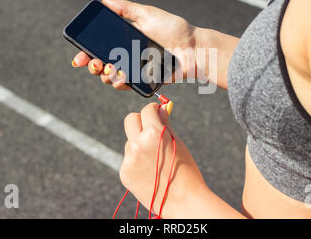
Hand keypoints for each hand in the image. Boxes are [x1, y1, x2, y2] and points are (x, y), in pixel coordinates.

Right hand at [71, 0, 197, 89]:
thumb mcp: (148, 14)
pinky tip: (122, 77)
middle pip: (100, 63)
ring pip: (109, 77)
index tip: (79, 57)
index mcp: (125, 37)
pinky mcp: (143, 80)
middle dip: (92, 65)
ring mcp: (134, 68)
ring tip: (111, 69)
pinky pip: (125, 85)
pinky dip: (120, 83)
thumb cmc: (174, 29)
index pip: (99, 45)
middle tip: (95, 64)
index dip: (86, 51)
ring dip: (105, 75)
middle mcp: (126, 53)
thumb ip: (126, 9)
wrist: (193, 49)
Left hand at [120, 102, 206, 216]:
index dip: (153, 109)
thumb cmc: (185, 171)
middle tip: (150, 127)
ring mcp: (129, 159)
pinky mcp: (124, 172)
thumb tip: (160, 109)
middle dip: (140, 120)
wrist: (183, 201)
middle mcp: (138, 144)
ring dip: (139, 143)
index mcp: (154, 134)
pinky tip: (149, 171)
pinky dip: (136, 160)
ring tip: (156, 159)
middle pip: (131, 120)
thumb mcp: (178, 143)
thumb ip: (165, 124)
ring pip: (130, 141)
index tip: (156, 112)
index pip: (146, 110)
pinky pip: (128, 158)